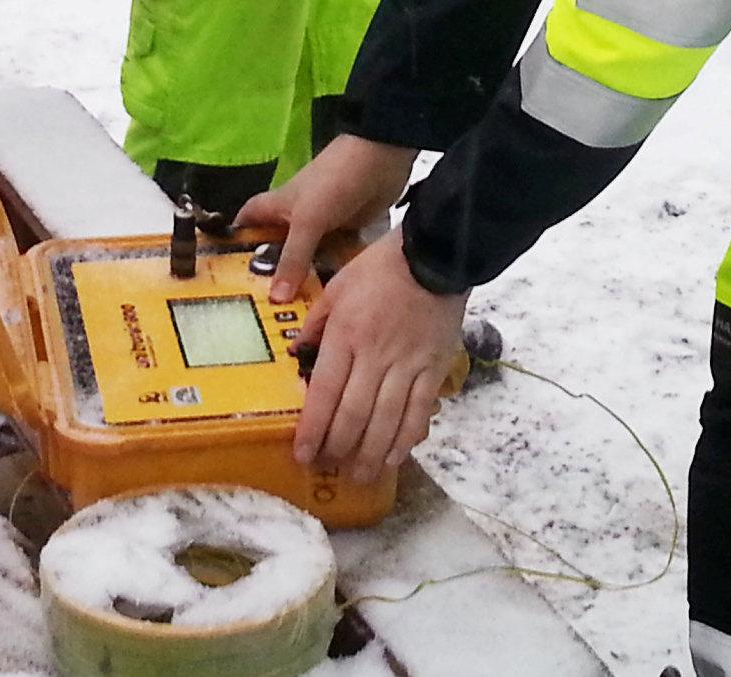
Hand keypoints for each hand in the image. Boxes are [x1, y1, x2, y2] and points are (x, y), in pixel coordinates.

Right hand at [234, 133, 418, 301]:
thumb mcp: (307, 220)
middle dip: (270, 274)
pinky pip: (333, 258)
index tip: (225, 274)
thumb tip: (276, 299)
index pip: (245, 222)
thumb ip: (293, 258)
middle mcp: (294, 217)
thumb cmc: (333, 181)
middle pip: (276, 248)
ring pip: (306, 257)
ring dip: (304, 278)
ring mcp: (321, 225)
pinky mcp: (346, 232)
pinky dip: (332, 273)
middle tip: (263, 311)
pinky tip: (330, 300)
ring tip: (295, 318)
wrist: (381, 159)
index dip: (234, 242)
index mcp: (276, 206)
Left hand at [289, 228, 467, 482]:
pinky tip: (394, 458)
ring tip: (359, 476)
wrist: (434, 254)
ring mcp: (407, 364)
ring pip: (385, 420)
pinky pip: (417, 411)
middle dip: (338, 448)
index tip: (303, 455)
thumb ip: (315, 321)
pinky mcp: (434, 368)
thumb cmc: (381, 267)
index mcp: (346, 334)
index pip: (324, 392)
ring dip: (370, 454)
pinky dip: (405, 439)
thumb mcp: (337, 285)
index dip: (312, 429)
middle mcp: (374, 355)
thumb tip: (296, 352)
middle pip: (353, 414)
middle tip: (328, 468)